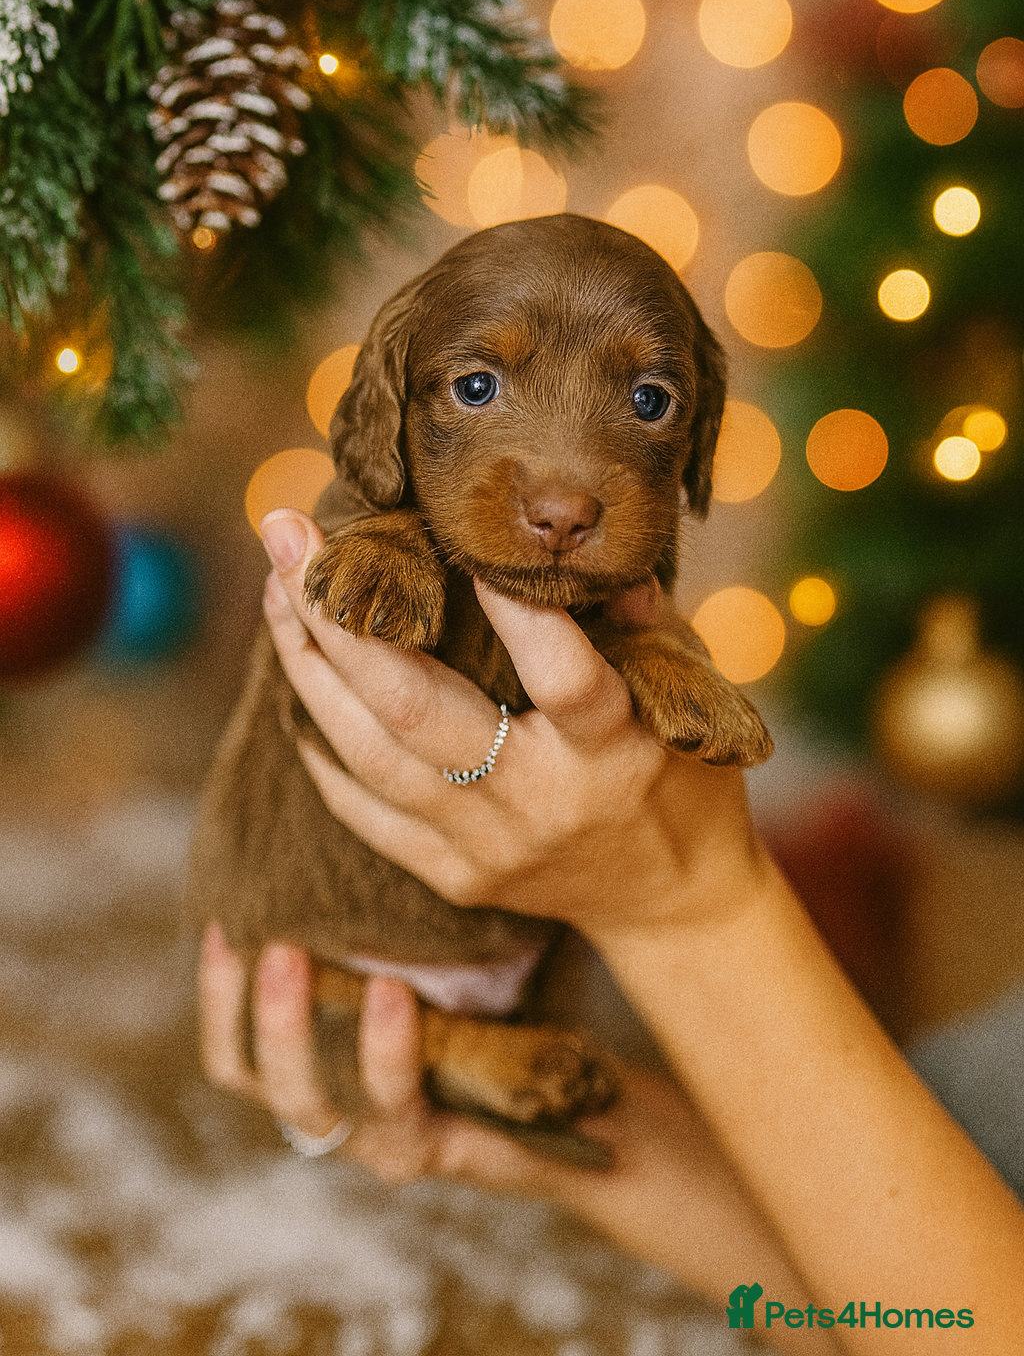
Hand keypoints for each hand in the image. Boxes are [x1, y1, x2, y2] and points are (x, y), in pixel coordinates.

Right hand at [197, 921, 834, 1350]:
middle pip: (251, 1076)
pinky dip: (386, 1056)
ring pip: (309, 1106)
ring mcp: (386, 1138)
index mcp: (327, 1061)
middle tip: (258, 937)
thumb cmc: (509, 1012)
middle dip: (247, 1007)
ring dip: (297, 1031)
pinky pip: (396, 1115)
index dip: (214, 990)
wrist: (596, 1096)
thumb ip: (391, 912)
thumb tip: (366, 788)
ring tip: (303, 959)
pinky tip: (394, 995)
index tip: (219, 920)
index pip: (234, 1041)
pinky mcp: (440, 1155)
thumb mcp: (439, 957)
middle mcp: (341, 1108)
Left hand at [259, 509, 764, 943]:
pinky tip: (296, 684)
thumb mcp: (689, 694)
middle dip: (340, 620)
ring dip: (310, 669)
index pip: (558, 673)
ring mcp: (485, 847)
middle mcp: (538, 800)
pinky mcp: (452, 877)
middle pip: (417, 711)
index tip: (452, 536)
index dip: (511, 608)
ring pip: (371, 757)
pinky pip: (363, 813)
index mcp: (611, 750)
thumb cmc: (683, 779)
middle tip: (287, 539)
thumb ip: (640, 619)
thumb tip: (573, 541)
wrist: (669, 904)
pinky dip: (323, 749)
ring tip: (276, 591)